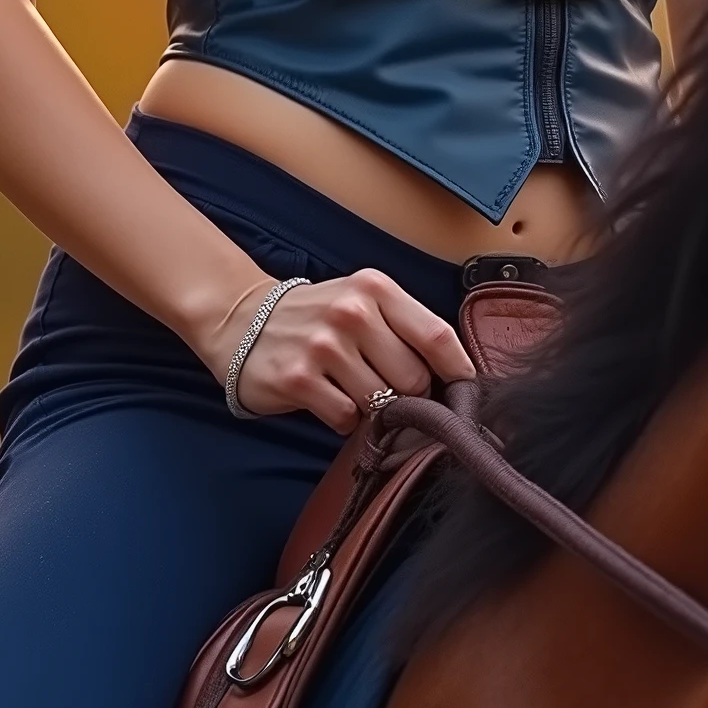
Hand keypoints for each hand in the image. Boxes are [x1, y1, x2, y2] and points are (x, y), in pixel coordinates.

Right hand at [216, 268, 476, 430]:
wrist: (240, 319)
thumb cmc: (316, 315)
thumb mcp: (362, 300)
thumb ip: (404, 326)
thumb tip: (456, 374)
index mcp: (375, 289)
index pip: (437, 336)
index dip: (459, 371)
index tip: (466, 392)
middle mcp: (351, 313)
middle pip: (414, 378)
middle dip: (410, 394)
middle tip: (390, 391)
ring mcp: (323, 347)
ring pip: (382, 403)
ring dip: (375, 408)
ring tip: (353, 389)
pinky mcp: (298, 380)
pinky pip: (347, 418)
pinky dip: (344, 418)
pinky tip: (329, 398)